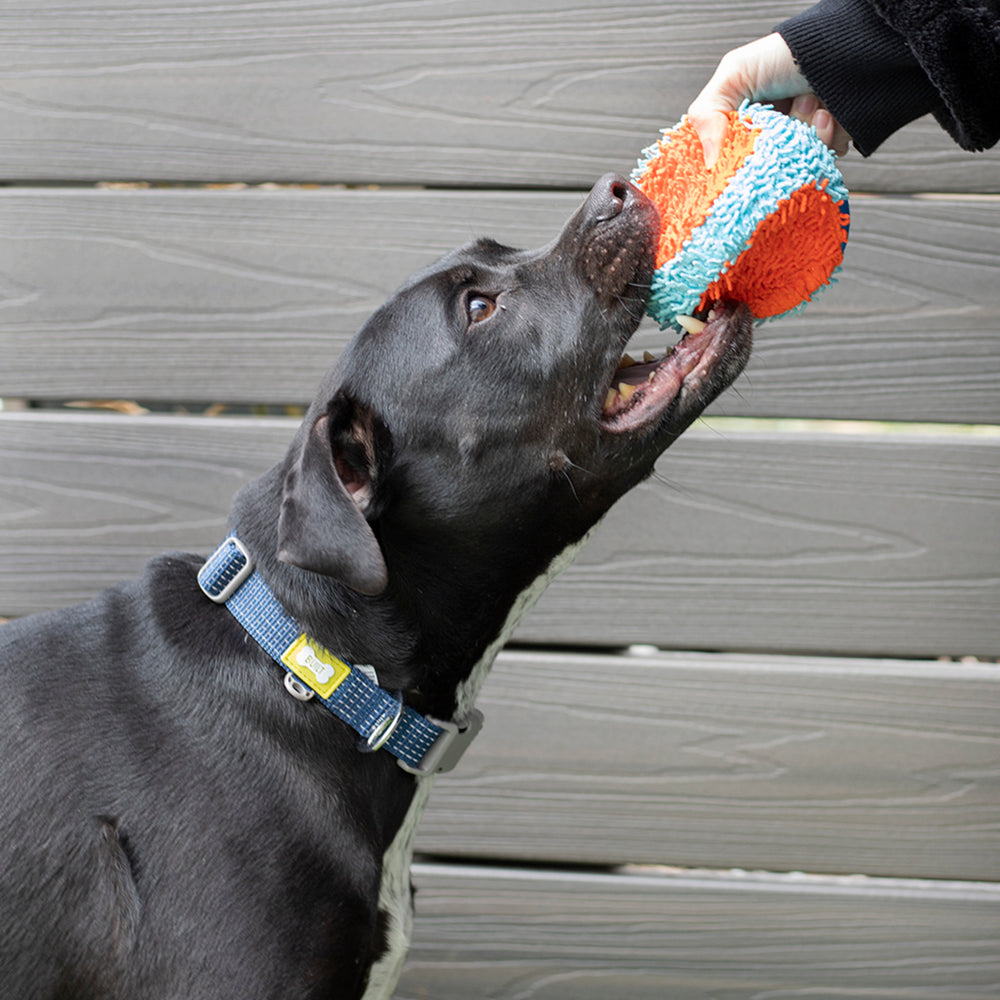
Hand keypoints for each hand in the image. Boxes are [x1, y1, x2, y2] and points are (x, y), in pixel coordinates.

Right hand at [686, 33, 850, 165]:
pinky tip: (827, 113)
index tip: (737, 156)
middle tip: (780, 116)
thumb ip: (707, 114)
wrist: (847, 46)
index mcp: (743, 125)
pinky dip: (827, 138)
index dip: (730, 162)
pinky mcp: (826, 149)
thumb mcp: (734, 74)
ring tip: (809, 100)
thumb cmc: (788, 52)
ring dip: (803, 134)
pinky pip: (824, 162)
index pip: (728, 159)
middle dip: (772, 143)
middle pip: (760, 169)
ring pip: (793, 168)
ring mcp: (798, 145)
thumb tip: (708, 162)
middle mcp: (769, 138)